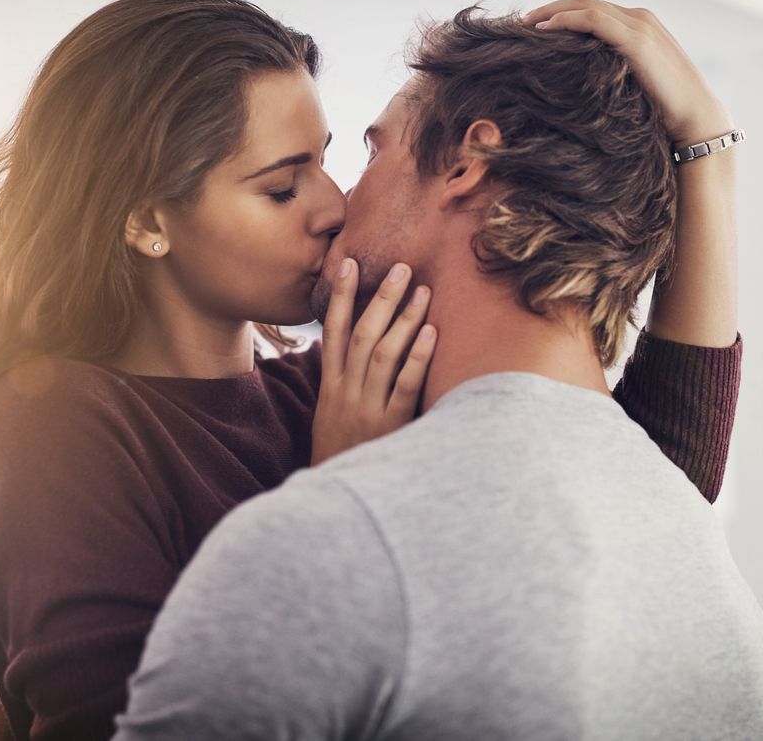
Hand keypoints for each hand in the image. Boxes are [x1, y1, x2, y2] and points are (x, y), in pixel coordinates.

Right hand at [312, 259, 435, 465]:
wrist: (337, 499)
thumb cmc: (343, 454)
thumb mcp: (332, 417)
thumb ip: (343, 384)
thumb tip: (356, 350)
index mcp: (331, 387)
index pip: (333, 331)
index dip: (341, 296)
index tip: (349, 264)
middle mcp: (346, 392)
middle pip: (362, 334)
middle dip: (381, 298)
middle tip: (402, 267)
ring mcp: (366, 408)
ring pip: (383, 353)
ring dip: (404, 319)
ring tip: (423, 291)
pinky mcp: (390, 427)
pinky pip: (404, 385)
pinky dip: (417, 357)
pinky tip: (431, 333)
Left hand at [522, 0, 731, 144]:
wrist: (696, 118)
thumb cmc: (664, 110)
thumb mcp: (633, 83)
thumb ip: (612, 72)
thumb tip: (581, 83)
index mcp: (639, 25)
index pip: (594, 9)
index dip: (563, 12)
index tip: (537, 26)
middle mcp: (640, 18)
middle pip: (586, 2)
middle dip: (552, 8)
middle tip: (523, 22)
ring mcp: (640, 26)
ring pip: (587, 6)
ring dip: (553, 11)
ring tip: (527, 25)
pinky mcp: (638, 41)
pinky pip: (594, 21)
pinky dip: (567, 20)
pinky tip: (546, 30)